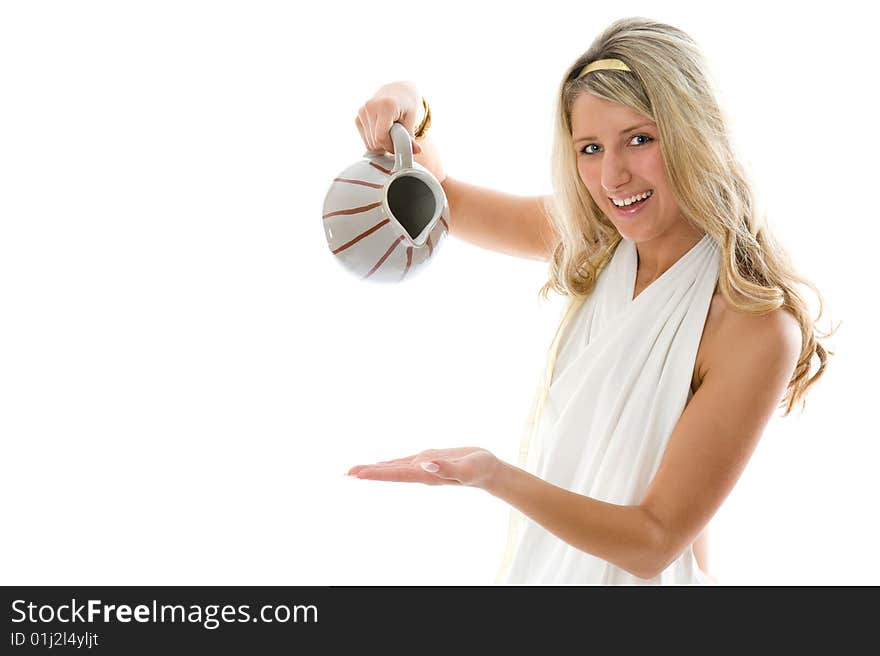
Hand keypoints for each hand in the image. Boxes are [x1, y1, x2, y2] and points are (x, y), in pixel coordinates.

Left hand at [347, 447, 500, 487]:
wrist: (490, 472)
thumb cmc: (480, 469)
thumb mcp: (466, 467)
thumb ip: (446, 467)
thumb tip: (424, 464)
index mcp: (426, 474)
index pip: (395, 474)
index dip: (375, 473)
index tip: (356, 474)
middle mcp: (421, 472)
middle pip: (390, 473)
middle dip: (368, 473)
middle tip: (345, 473)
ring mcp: (424, 467)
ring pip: (394, 468)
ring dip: (375, 470)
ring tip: (355, 471)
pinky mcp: (429, 461)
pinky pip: (404, 463)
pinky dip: (390, 464)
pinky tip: (382, 466)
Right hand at [355, 80, 422, 154]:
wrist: (397, 92)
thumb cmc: (406, 105)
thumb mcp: (412, 119)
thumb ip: (411, 137)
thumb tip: (417, 151)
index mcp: (385, 105)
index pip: (381, 137)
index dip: (390, 147)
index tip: (399, 147)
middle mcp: (370, 107)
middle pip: (374, 143)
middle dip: (387, 146)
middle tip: (397, 139)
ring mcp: (362, 112)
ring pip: (369, 144)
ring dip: (381, 145)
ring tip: (390, 134)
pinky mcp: (357, 118)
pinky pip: (365, 140)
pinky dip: (374, 141)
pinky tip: (382, 132)